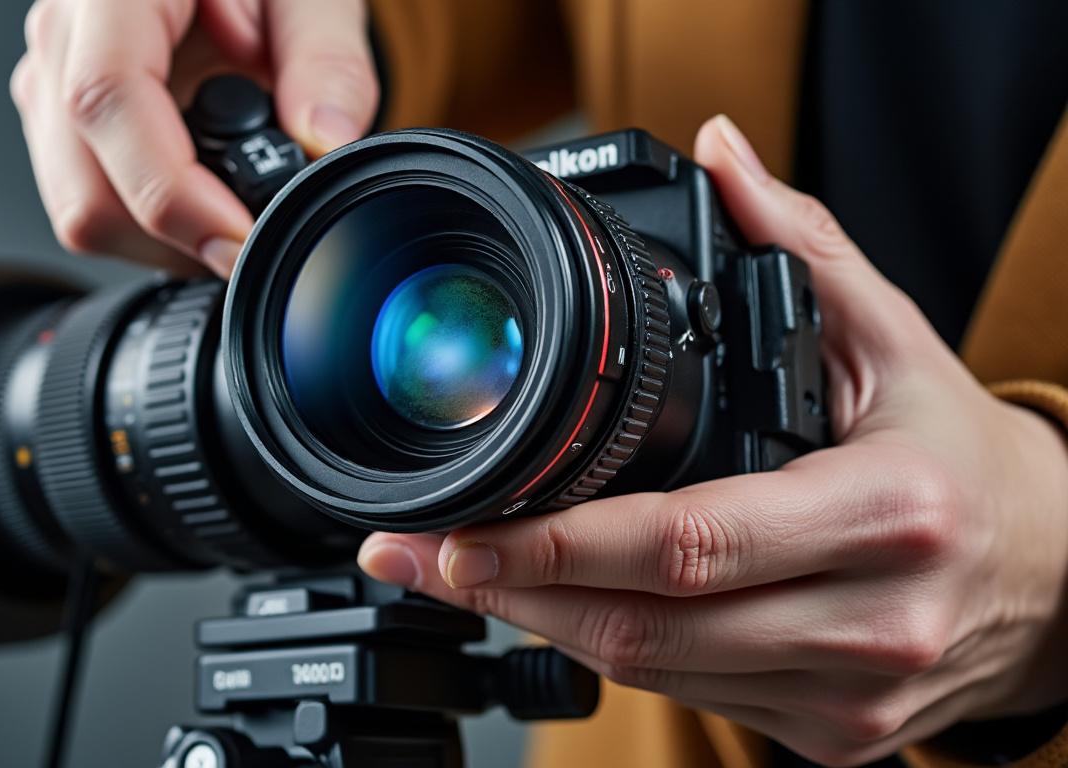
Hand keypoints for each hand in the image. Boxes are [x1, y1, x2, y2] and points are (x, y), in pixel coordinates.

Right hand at [10, 0, 377, 276]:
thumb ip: (327, 59)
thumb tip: (324, 141)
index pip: (106, 97)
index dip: (171, 188)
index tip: (237, 235)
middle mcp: (63, 33)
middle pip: (84, 182)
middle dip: (178, 233)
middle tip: (255, 225)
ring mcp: (51, 79)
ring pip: (82, 208)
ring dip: (169, 234)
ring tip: (234, 186)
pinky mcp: (60, 118)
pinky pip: (91, 201)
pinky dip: (156, 223)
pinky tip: (204, 180)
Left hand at [358, 115, 1067, 765]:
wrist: (1058, 582)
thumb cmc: (962, 456)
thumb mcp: (896, 340)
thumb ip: (801, 248)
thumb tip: (723, 157)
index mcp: (887, 514)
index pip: (690, 543)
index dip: (559, 545)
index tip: (465, 528)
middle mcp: (871, 622)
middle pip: (647, 626)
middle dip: (514, 593)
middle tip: (423, 555)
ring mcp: (849, 696)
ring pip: (654, 672)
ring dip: (545, 624)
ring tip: (464, 576)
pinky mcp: (831, 736)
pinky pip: (688, 697)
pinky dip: (612, 648)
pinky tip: (560, 606)